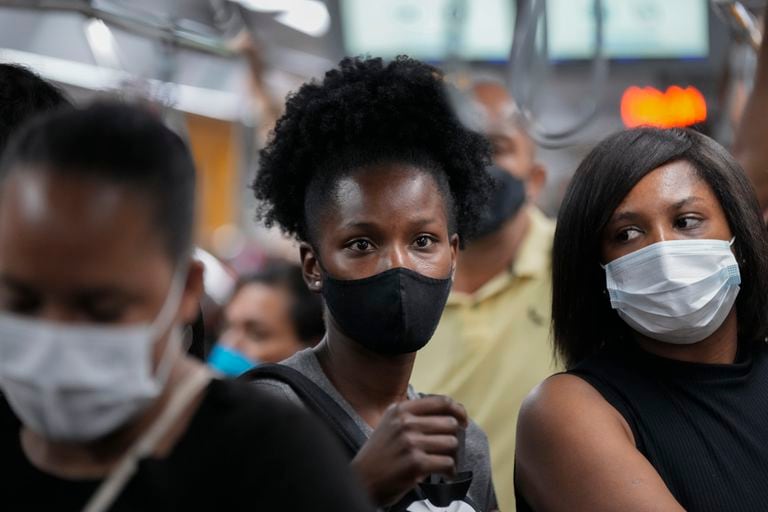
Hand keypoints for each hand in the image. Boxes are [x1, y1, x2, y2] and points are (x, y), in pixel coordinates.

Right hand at [351, 395, 467, 505]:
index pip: (441, 401)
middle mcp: (405, 423)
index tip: (463, 421)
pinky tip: (443, 474)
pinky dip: (450, 471)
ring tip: (444, 462)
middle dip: (453, 438)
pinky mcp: (416, 464)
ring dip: (452, 456)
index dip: (458, 410)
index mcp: (400, 410)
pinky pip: (448, 463)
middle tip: (448, 449)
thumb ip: (413, 414)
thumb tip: (450, 411)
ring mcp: (410, 443)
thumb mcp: (390, 424)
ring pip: (452, 443)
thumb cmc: (380, 454)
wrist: (362, 480)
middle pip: (450, 423)